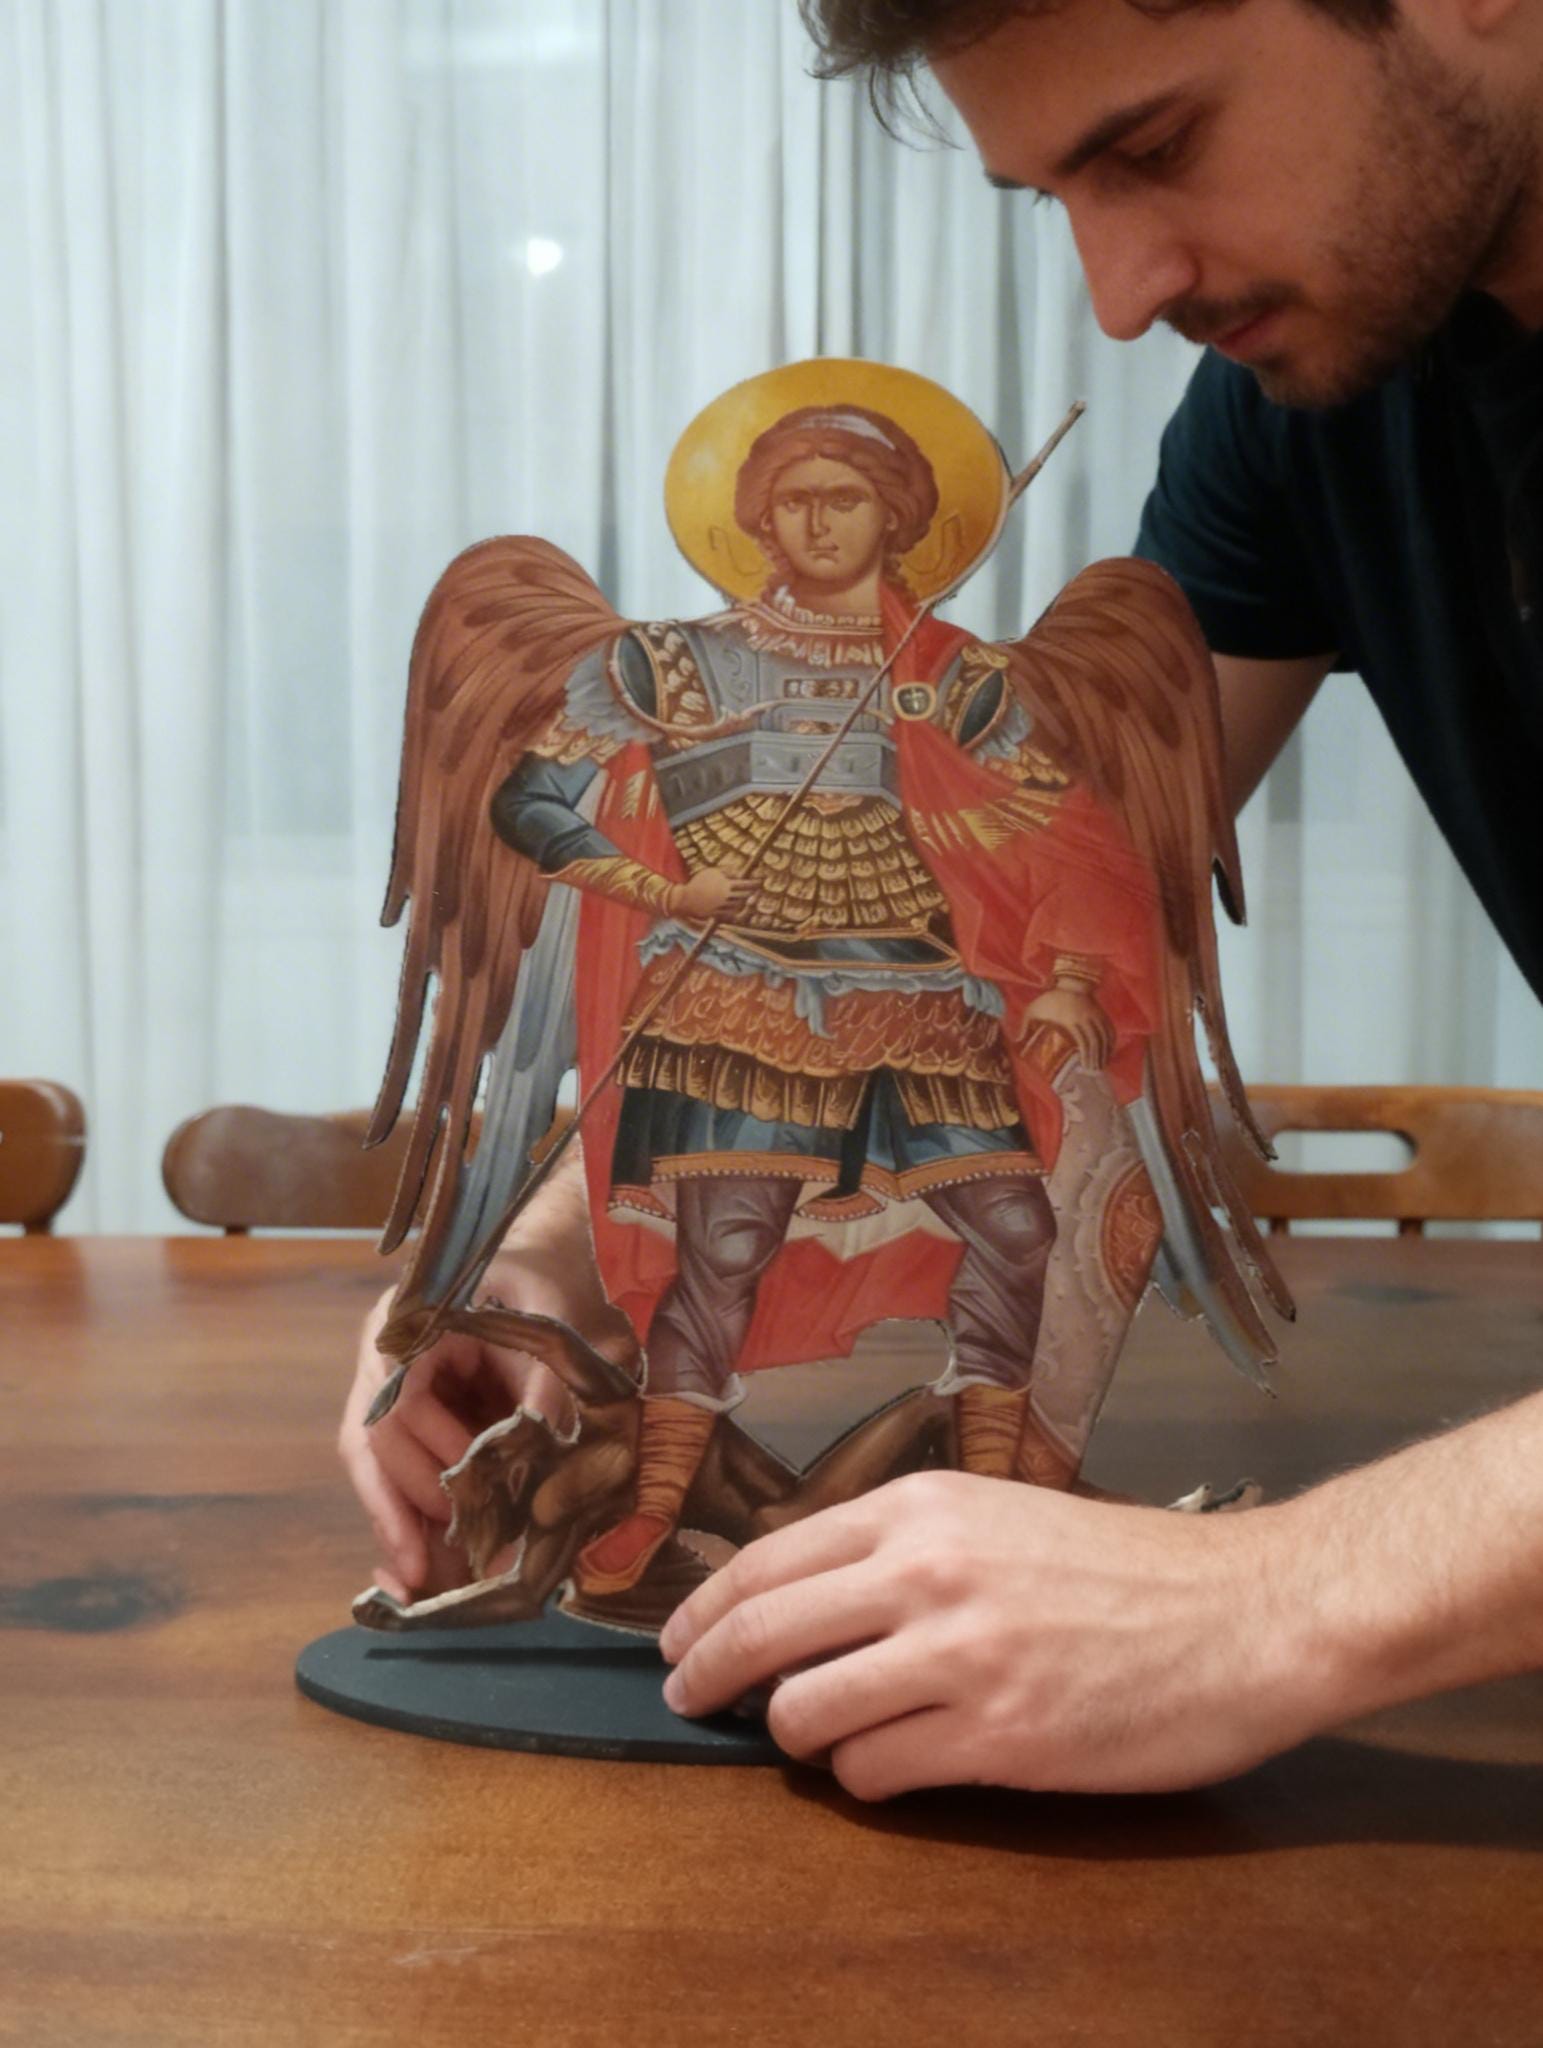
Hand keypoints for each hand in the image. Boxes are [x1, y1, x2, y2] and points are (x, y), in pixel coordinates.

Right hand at [338, 1147, 631, 1601]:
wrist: (550, 1254)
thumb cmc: (544, 1278)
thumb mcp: (552, 1320)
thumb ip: (546, 1386)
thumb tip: (541, 1476)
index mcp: (407, 1326)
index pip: (386, 1415)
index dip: (402, 1484)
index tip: (429, 1537)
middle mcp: (386, 1359)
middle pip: (378, 1451)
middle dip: (408, 1513)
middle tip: (443, 1568)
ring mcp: (396, 1388)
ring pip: (382, 1468)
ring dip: (404, 1522)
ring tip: (431, 1578)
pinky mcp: (418, 1414)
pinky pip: (402, 1468)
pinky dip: (413, 1513)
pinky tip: (425, 1564)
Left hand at [658, 1471, 1332, 1799]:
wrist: (1248, 1613)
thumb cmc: (1131, 1568)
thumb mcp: (1004, 1518)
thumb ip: (909, 1547)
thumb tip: (809, 1597)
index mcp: (924, 1509)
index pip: (768, 1560)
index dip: (704, 1609)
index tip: (678, 1641)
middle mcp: (926, 1572)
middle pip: (761, 1632)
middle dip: (705, 1674)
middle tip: (687, 1699)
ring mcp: (960, 1657)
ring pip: (804, 1712)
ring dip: (796, 1736)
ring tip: (822, 1738)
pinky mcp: (999, 1739)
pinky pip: (876, 1774)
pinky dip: (866, 1779)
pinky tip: (894, 1768)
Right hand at [667, 867, 757, 922]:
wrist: (685, 899)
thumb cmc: (699, 882)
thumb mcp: (713, 871)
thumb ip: (728, 871)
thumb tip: (741, 872)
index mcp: (726, 885)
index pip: (746, 885)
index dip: (755, 883)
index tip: (760, 881)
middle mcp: (726, 897)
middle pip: (745, 896)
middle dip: (752, 892)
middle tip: (756, 889)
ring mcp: (723, 907)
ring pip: (740, 905)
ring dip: (744, 901)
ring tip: (747, 896)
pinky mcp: (719, 915)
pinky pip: (732, 914)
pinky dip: (737, 910)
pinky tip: (737, 905)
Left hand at [1021, 985, 1113, 1067]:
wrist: (1070, 982)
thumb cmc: (1050, 998)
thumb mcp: (1034, 1009)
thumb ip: (1025, 1025)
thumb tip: (1015, 1042)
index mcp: (1071, 1019)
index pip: (1083, 1041)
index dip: (1086, 1056)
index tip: (1084, 1067)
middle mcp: (1086, 1018)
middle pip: (1096, 1042)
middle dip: (1096, 1059)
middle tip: (1093, 1071)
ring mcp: (1096, 1015)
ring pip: (1105, 1037)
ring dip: (1104, 1053)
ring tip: (1101, 1066)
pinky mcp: (1102, 1013)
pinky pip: (1110, 1030)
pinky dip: (1111, 1043)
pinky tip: (1108, 1052)